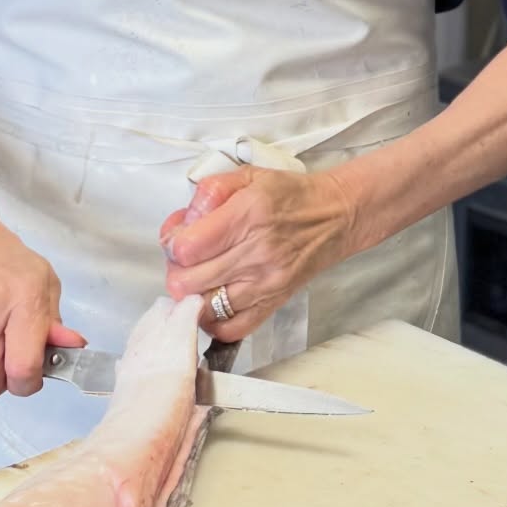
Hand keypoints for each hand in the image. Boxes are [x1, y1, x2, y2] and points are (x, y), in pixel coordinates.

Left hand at [159, 166, 358, 341]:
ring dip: (191, 295)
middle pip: (187, 283)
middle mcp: (256, 254)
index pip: (186, 248)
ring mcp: (265, 284)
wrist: (335, 217)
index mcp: (247, 216)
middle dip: (176, 270)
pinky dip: (214, 321)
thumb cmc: (291, 196)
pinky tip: (214, 302)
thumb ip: (209, 192)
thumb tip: (185, 222)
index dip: (171, 243)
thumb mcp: (248, 176)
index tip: (179, 237)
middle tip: (186, 259)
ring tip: (200, 278)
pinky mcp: (273, 304)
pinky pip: (231, 329)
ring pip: (204, 308)